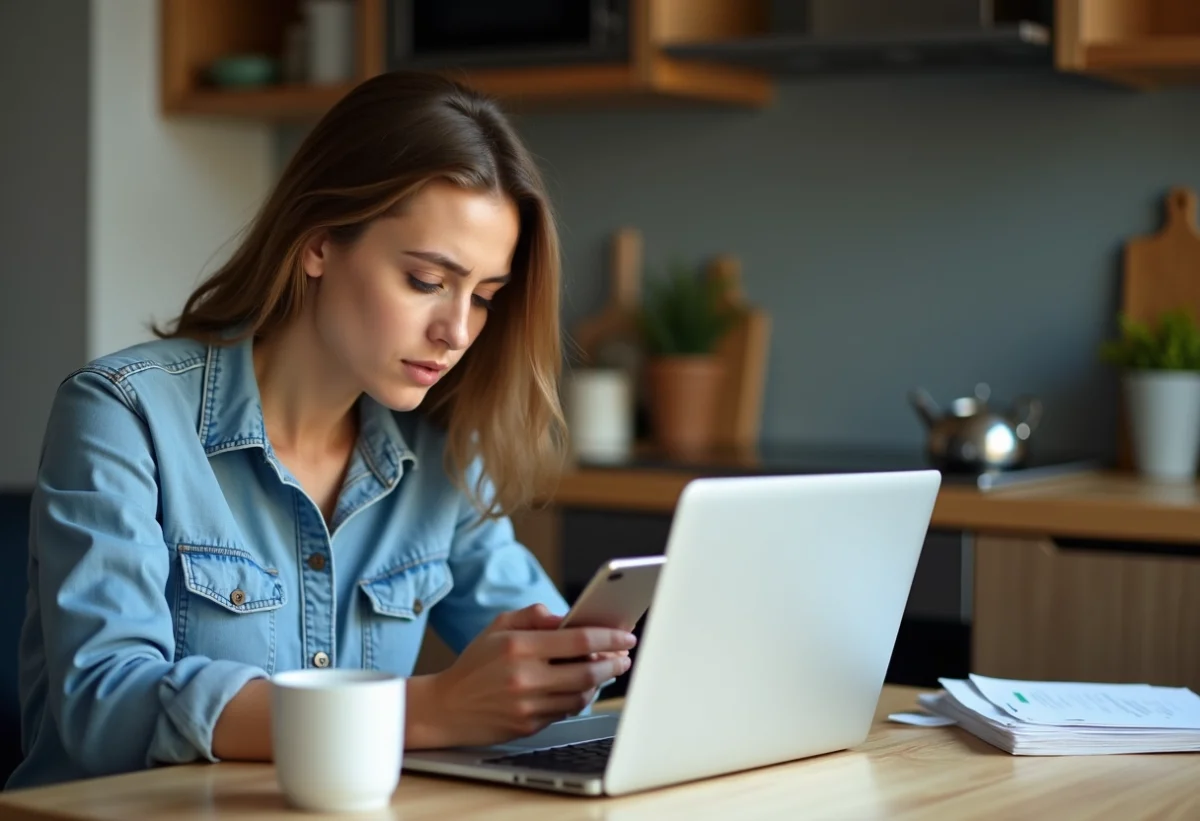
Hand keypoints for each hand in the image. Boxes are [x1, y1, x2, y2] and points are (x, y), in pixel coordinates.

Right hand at [423, 604, 636, 746]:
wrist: (446, 708)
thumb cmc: (474, 664)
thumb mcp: (497, 627)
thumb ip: (534, 616)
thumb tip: (567, 618)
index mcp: (519, 646)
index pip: (578, 640)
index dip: (608, 638)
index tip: (625, 637)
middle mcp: (525, 676)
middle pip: (587, 671)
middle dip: (613, 664)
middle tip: (624, 658)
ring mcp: (528, 704)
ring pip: (581, 694)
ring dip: (599, 683)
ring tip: (606, 672)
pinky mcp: (528, 725)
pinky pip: (566, 711)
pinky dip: (579, 698)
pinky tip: (582, 688)